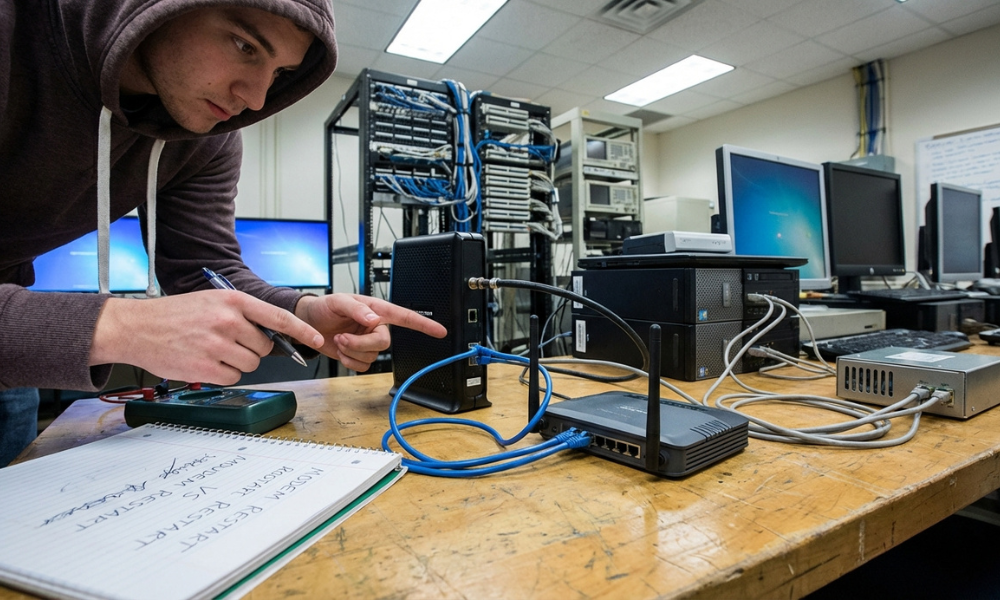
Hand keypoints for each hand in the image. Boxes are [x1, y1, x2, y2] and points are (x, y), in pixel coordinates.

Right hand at [89, 291, 324, 384]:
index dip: (301, 331)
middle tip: (227, 342)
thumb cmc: (175, 314)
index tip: (316, 340)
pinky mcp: (205, 366)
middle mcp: (228, 321)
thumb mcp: (212, 301)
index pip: (278, 317)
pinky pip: (233, 377)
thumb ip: (243, 314)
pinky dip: (223, 374)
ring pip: (250, 363)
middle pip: (265, 346)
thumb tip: (272, 333)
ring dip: (237, 362)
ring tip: (212, 349)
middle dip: (253, 348)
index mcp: (233, 300)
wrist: (136, 327)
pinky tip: (204, 361)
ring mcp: (217, 344)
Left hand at [295, 294, 446, 371]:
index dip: (424, 324)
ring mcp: (367, 342)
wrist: (308, 322)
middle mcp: (375, 327)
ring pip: (372, 356)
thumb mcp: (338, 301)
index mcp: (377, 311)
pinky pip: (362, 366)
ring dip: (351, 352)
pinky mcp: (358, 355)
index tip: (440, 331)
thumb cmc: (324, 307)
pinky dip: (349, 362)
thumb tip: (373, 319)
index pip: (405, 317)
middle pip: (384, 343)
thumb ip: (357, 309)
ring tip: (338, 340)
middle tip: (342, 338)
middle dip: (361, 344)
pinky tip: (341, 351)